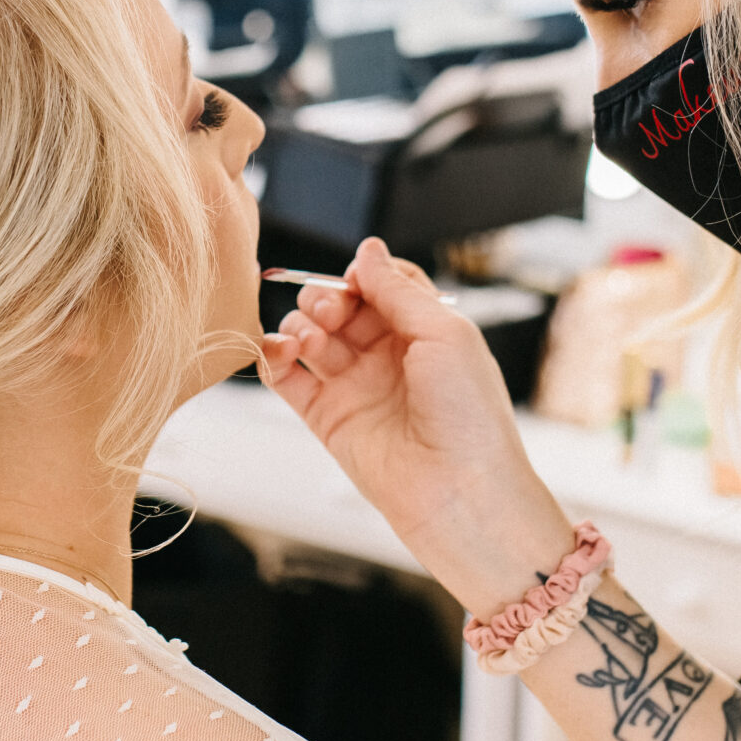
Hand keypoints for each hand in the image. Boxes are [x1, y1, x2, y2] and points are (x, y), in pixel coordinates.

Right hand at [261, 238, 576, 612]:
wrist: (460, 491)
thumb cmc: (469, 414)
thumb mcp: (445, 333)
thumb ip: (399, 290)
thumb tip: (367, 249)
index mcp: (424, 332)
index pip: (380, 285)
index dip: (363, 276)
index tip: (357, 279)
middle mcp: (387, 356)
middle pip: (340, 306)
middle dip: (326, 298)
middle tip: (331, 312)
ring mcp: (355, 386)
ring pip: (309, 336)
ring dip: (300, 325)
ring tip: (310, 339)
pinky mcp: (326, 418)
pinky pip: (285, 378)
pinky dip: (271, 357)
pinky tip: (279, 350)